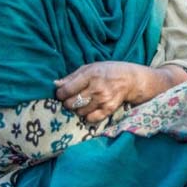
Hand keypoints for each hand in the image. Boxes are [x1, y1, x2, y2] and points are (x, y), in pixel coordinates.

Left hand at [56, 61, 175, 122]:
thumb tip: (55, 84)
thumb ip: (72, 76)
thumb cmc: (108, 71)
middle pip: (71, 103)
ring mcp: (103, 99)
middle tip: (71, 100)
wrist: (131, 80)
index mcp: (90, 75)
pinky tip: (90, 110)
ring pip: (80, 112)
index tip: (61, 94)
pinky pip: (91, 119)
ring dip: (78, 110)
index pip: (66, 90)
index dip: (60, 94)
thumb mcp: (90, 67)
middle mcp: (96, 88)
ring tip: (83, 103)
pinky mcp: (109, 109)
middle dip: (68, 103)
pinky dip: (87, 116)